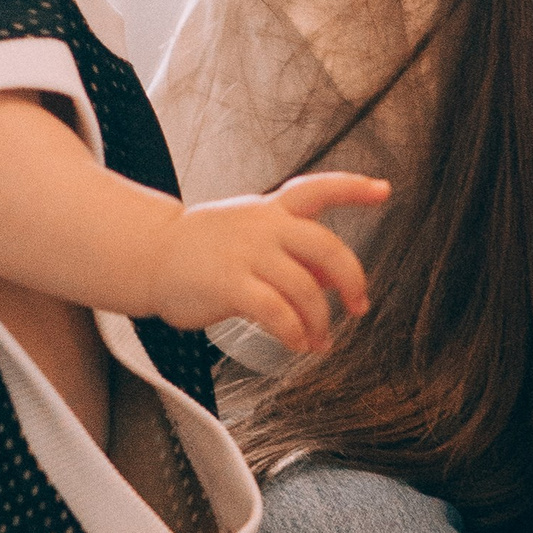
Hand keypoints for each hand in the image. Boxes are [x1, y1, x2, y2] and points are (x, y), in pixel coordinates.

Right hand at [145, 172, 385, 354]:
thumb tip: (336, 280)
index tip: (384, 190)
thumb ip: (294, 252)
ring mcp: (247, 253)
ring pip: (305, 288)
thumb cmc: (205, 249)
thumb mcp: (252, 236)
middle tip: (359, 305)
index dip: (354, 189)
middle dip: (352, 280)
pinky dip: (295, 332)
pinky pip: (277, 312)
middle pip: (326, 247)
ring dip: (320, 320)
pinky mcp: (229, 284)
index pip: (318, 188)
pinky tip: (297, 343)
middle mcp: (264, 226)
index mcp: (272, 210)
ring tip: (319, 340)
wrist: (149, 255)